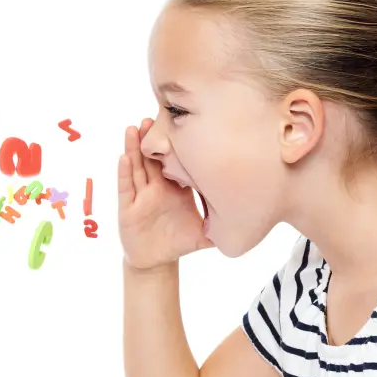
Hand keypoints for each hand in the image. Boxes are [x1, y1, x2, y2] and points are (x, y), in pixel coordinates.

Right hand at [117, 117, 212, 270]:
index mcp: (174, 188)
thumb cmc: (179, 242)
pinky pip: (126, 187)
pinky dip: (124, 172)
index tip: (179, 124)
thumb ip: (224, 226)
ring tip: (134, 129)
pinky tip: (124, 158)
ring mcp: (141, 195)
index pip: (174, 161)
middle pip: (152, 157)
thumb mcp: (204, 232)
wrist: (157, 259)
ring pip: (136, 166)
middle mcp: (156, 186)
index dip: (175, 144)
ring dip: (134, 147)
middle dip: (151, 138)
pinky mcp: (129, 207)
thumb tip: (252, 222)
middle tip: (152, 117)